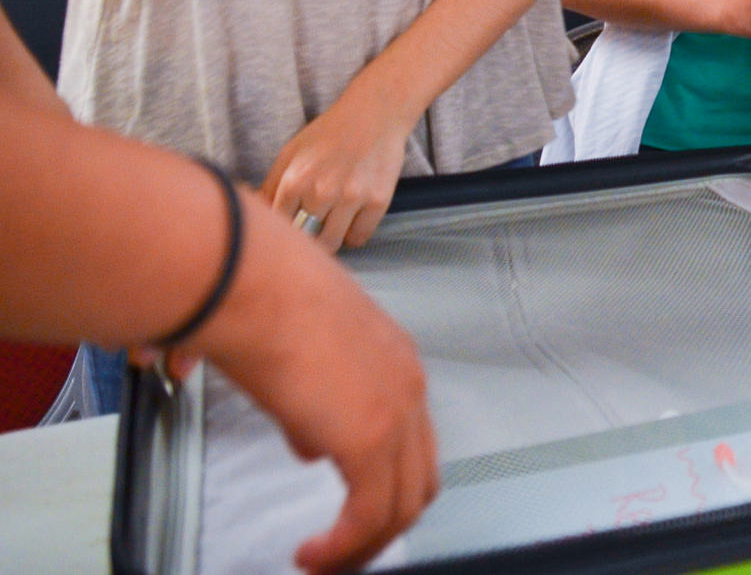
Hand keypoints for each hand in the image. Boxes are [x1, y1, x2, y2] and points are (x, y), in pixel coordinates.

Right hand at [197, 200, 436, 574]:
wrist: (251, 283)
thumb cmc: (261, 299)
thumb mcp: (299, 355)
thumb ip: (314, 405)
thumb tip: (312, 444)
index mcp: (395, 361)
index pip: (411, 439)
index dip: (385, 482)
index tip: (355, 511)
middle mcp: (407, 386)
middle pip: (418, 480)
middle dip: (383, 526)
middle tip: (346, 551)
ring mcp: (395, 413)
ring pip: (401, 506)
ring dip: (363, 545)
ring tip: (325, 562)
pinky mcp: (369, 440)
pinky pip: (369, 516)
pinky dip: (344, 547)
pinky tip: (313, 554)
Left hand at [262, 96, 409, 251]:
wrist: (374, 112)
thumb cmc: (330, 132)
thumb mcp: (290, 153)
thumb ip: (271, 187)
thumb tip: (257, 216)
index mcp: (295, 181)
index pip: (279, 226)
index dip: (282, 230)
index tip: (288, 228)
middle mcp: (322, 192)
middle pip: (305, 239)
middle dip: (306, 236)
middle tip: (311, 226)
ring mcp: (352, 198)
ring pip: (332, 243)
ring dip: (329, 238)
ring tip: (331, 222)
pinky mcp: (378, 201)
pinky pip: (359, 237)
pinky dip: (352, 234)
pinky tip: (350, 219)